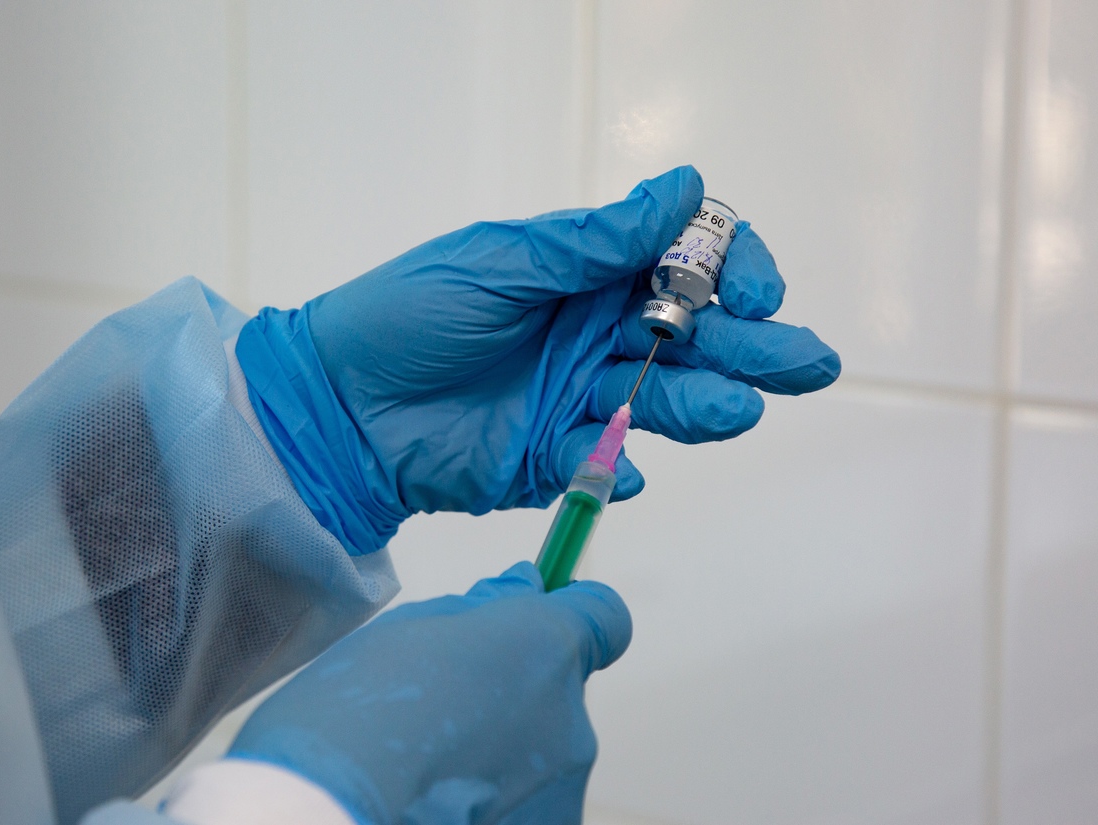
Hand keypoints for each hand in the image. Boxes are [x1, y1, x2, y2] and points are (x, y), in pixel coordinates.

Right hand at [227, 563, 631, 823]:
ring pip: (540, 756)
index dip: (574, 615)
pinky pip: (527, 805)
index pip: (604, 617)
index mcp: (543, 645)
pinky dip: (494, 806)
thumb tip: (523, 590)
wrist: (334, 813)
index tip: (537, 621)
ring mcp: (564, 787)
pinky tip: (438, 807)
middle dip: (512, 697)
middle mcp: (572, 715)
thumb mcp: (409, 631)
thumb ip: (480, 612)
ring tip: (427, 773)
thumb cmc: (355, 715)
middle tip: (438, 717)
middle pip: (557, 693)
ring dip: (499, 759)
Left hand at [237, 166, 839, 553]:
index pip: (685, 265)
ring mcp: (578, 400)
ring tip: (735, 410)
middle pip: (696, 339)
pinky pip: (600, 467)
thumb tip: (686, 188)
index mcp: (586, 275)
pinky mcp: (552, 460)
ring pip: (662, 403)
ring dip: (703, 406)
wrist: (336, 404)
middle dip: (755, 349)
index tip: (755, 292)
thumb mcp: (499, 264)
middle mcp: (594, 335)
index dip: (731, 272)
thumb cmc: (405, 315)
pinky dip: (615, 470)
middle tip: (809, 363)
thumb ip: (594, 242)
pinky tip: (622, 469)